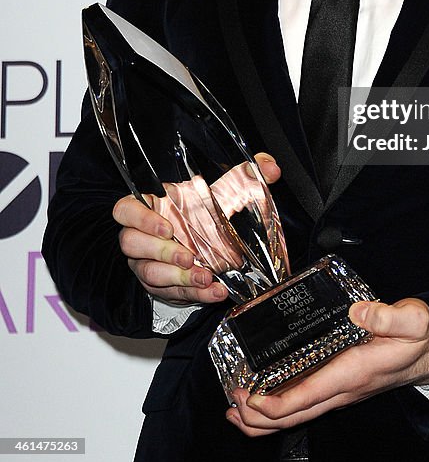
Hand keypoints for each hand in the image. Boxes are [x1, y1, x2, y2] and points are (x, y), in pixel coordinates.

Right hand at [113, 152, 280, 304]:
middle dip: (162, 253)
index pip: (124, 210)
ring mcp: (146, 263)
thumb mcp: (224, 190)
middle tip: (189, 257)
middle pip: (133, 245)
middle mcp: (141, 236)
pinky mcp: (159, 286)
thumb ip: (246, 174)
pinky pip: (170, 293)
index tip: (167, 227)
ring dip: (178, 278)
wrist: (205, 242)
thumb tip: (270, 166)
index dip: (139, 219)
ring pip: (149, 273)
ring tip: (205, 278)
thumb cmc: (205, 210)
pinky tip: (214, 293)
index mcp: (150, 207)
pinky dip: (194, 294)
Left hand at [227, 298, 428, 435]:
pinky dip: (281, 408)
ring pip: (297, 416)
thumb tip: (359, 311)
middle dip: (258, 417)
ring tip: (237, 412)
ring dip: (265, 419)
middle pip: (293, 416)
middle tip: (231, 405)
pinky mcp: (341, 385)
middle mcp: (343, 389)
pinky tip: (267, 399)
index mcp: (352, 373)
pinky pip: (306, 405)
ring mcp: (342, 391)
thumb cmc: (419, 335)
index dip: (272, 403)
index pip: (305, 397)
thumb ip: (386, 315)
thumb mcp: (410, 319)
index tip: (248, 395)